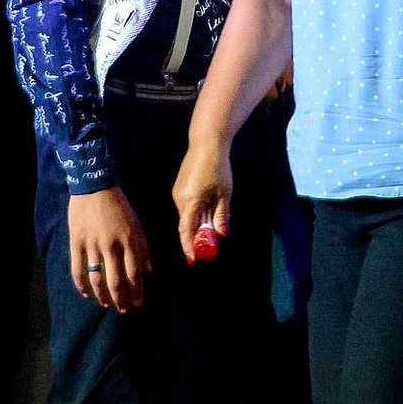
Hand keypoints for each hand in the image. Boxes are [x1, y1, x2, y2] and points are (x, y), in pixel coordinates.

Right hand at [69, 186, 150, 310]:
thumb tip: (149, 271)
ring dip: (102, 296)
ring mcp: (93, 245)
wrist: (94, 187)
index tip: (138, 304)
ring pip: (97, 279)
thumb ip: (143, 248)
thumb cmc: (119, 206)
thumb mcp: (137, 224)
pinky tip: (86, 294)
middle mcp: (112, 246)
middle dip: (121, 299)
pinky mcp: (77, 242)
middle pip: (117, 281)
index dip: (137, 293)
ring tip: (106, 304)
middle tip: (123, 310)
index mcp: (129, 241)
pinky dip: (81, 285)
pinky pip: (78, 269)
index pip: (134, 275)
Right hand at [173, 134, 234, 261]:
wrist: (206, 143)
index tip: (194, 260)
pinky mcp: (180, 187)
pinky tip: (209, 212)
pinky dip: (197, 214)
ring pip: (188, 216)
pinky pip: (188, 207)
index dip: (189, 247)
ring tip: (213, 228)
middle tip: (209, 249)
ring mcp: (178, 192)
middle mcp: (179, 199)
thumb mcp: (224, 194)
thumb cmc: (217, 168)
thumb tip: (221, 235)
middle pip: (187, 225)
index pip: (186, 231)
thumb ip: (221, 216)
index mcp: (189, 202)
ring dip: (199, 224)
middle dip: (197, 237)